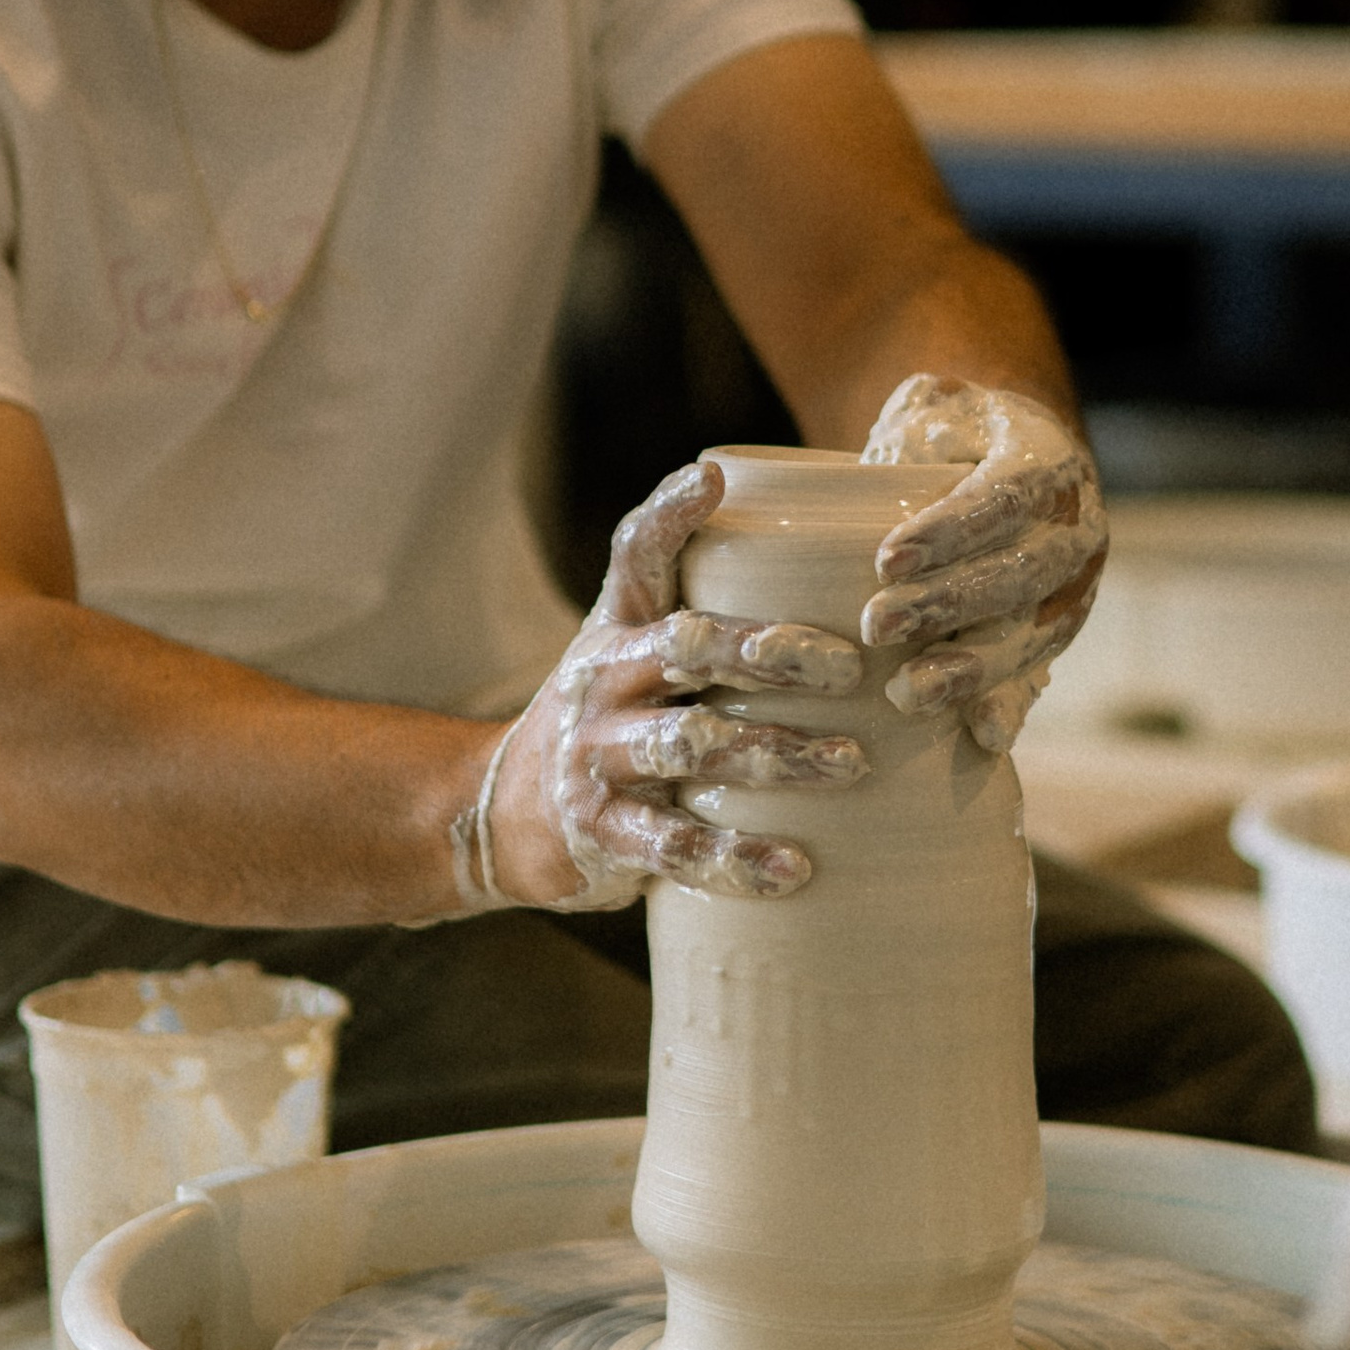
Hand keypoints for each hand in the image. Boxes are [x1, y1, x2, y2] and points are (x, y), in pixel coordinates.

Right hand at [488, 457, 869, 904]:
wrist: (500, 812)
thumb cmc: (611, 719)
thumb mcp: (634, 653)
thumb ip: (708, 619)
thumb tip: (837, 573)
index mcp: (619, 624)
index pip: (637, 552)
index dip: (669, 513)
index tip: (711, 481)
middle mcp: (601, 677)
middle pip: (686, 644)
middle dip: (771, 651)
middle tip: (849, 666)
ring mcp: (594, 752)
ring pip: (690, 743)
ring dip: (775, 752)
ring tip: (850, 765)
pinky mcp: (597, 828)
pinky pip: (671, 843)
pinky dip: (736, 856)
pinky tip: (795, 869)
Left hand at [858, 373, 1106, 753]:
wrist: (1003, 459)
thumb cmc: (951, 435)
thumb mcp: (934, 409)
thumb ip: (915, 433)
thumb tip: (888, 473)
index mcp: (1051, 462)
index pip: (1007, 497)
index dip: (951, 532)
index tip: (885, 560)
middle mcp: (1079, 528)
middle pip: (1022, 573)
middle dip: (948, 605)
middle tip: (877, 626)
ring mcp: (1075, 588)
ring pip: (1035, 633)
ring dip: (971, 667)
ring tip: (905, 693)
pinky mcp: (1055, 633)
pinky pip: (1041, 674)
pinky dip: (1012, 706)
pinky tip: (981, 736)